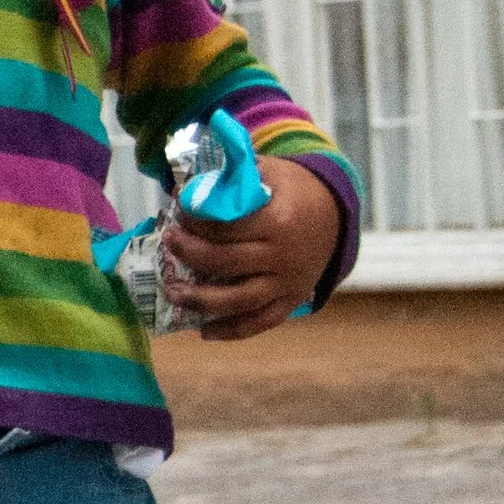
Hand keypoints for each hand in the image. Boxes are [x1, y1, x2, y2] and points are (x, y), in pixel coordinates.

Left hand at [165, 155, 344, 339]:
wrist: (336, 212)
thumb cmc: (293, 189)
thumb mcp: (267, 170)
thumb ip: (230, 178)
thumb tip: (183, 187)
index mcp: (277, 222)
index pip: (224, 229)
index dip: (194, 223)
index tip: (176, 216)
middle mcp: (282, 257)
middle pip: (225, 263)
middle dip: (189, 255)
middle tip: (167, 244)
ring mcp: (288, 282)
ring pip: (240, 299)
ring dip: (202, 301)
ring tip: (172, 294)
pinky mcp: (293, 299)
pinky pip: (262, 321)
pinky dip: (234, 331)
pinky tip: (205, 333)